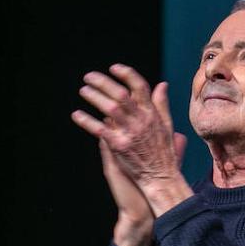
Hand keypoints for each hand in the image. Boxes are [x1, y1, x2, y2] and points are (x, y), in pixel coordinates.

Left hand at [72, 64, 191, 214]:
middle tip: (89, 77)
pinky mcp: (119, 146)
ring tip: (83, 91)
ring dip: (94, 97)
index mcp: (153, 114)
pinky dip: (87, 121)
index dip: (126, 74)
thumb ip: (162, 104)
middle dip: (103, 82)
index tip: (114, 68)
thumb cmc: (164, 153)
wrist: (161, 177)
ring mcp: (130, 133)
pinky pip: (100, 129)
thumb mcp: (167, 125)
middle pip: (121, 94)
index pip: (140, 87)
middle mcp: (141, 121)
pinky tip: (77, 115)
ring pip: (110, 108)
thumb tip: (162, 84)